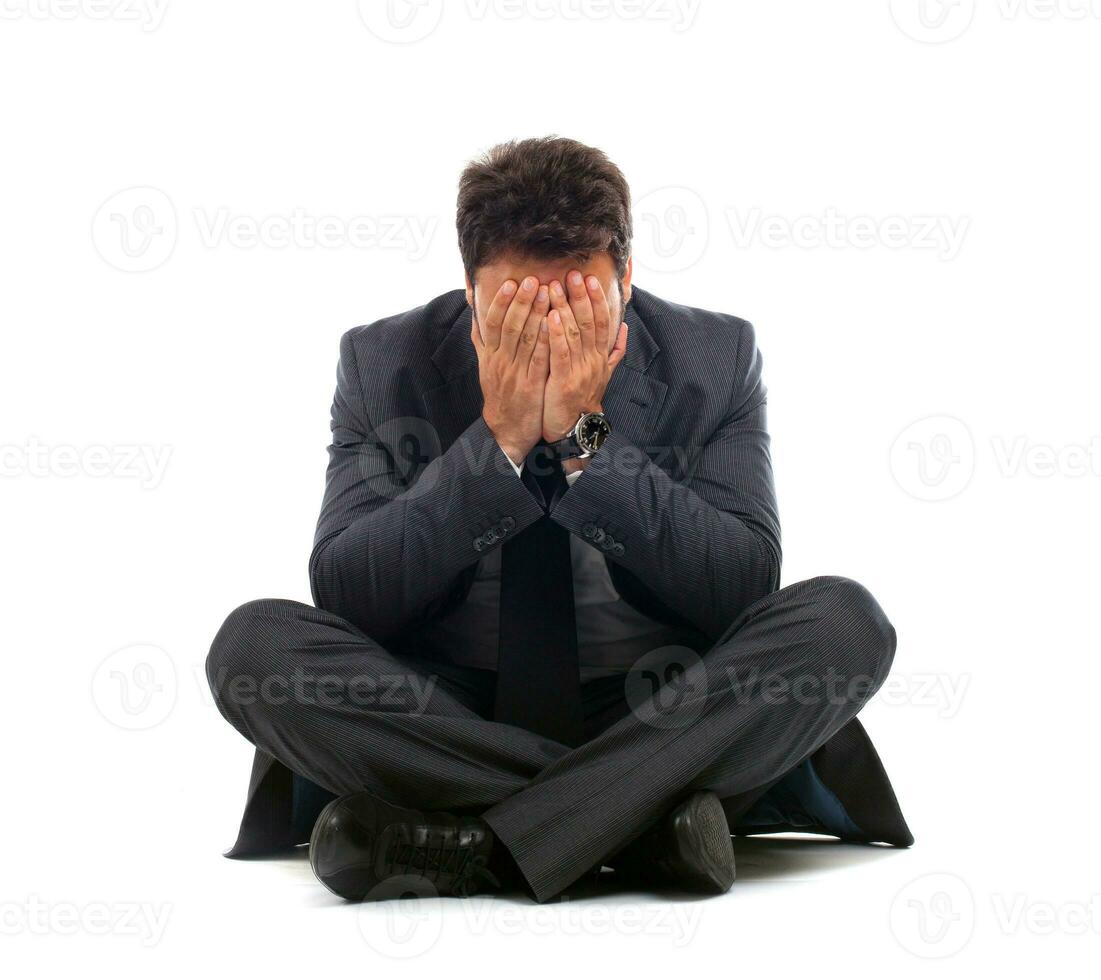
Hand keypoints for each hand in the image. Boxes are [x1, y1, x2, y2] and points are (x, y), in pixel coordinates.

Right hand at [472, 276, 550, 465]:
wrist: (506, 428)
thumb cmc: (500, 391)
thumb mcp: (485, 363)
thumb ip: (481, 336)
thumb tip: (474, 308)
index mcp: (490, 354)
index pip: (492, 322)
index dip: (501, 301)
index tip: (511, 282)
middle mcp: (500, 361)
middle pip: (509, 326)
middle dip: (522, 302)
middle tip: (534, 280)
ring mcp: (515, 373)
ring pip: (525, 340)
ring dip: (536, 315)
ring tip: (548, 293)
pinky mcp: (530, 386)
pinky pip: (538, 360)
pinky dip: (545, 342)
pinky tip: (555, 325)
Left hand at [542, 270, 627, 442]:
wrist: (574, 428)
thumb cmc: (582, 397)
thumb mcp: (603, 373)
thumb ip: (614, 350)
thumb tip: (624, 327)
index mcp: (601, 356)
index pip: (602, 322)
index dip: (596, 299)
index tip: (590, 279)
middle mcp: (593, 360)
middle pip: (589, 322)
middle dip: (581, 296)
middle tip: (573, 274)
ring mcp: (580, 370)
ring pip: (574, 334)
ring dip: (565, 308)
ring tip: (555, 288)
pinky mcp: (565, 381)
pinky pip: (561, 353)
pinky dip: (556, 334)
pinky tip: (549, 316)